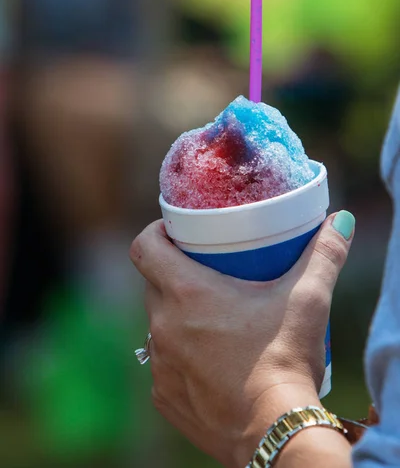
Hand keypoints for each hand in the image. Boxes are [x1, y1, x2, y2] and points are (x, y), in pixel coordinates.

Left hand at [131, 212, 354, 466]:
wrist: (275, 432)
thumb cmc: (285, 361)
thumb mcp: (307, 301)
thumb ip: (323, 256)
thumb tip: (340, 222)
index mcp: (186, 294)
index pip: (144, 248)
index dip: (155, 233)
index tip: (175, 232)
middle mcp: (163, 326)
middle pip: (153, 284)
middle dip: (173, 272)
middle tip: (206, 271)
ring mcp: (161, 364)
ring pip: (157, 324)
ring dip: (176, 315)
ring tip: (211, 316)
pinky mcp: (165, 395)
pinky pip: (164, 363)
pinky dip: (180, 355)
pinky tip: (208, 360)